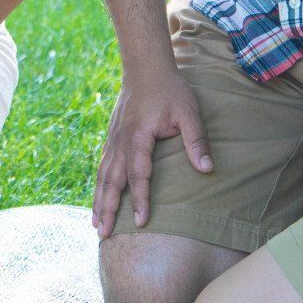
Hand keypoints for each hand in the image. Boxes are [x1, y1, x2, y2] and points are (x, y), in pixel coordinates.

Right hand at [92, 68, 210, 238]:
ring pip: (102, 175)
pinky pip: (102, 166)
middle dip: (107, 209)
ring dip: (98, 201)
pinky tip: (98, 198)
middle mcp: (120, 141)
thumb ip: (196, 142)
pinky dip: (98, 185)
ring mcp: (113, 139)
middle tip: (103, 235)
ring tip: (95, 225)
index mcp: (138, 136)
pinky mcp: (112, 137)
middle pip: (111, 181)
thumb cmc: (170, 89)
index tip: (141, 222)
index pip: (138, 174)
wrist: (146, 67)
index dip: (140, 199)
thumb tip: (207, 170)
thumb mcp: (189, 113)